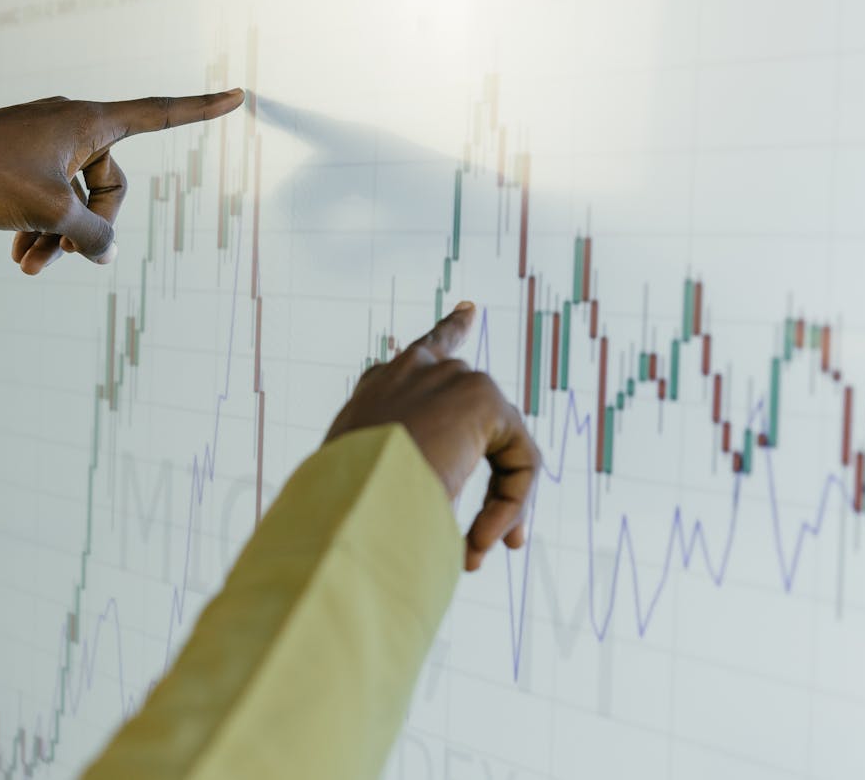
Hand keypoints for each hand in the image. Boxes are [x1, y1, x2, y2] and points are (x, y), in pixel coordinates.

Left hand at [0, 90, 244, 273]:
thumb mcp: (50, 212)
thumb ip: (92, 235)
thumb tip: (107, 252)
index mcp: (90, 122)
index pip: (160, 114)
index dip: (201, 110)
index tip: (238, 97)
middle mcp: (72, 124)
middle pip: (110, 183)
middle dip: (92, 225)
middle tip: (69, 255)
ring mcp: (44, 140)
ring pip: (74, 196)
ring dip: (59, 236)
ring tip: (32, 268)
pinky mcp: (21, 156)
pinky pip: (48, 194)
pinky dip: (40, 226)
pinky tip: (19, 255)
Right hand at [325, 302, 540, 570]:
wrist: (349, 503)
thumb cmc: (345, 514)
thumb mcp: (362, 495)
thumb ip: (397, 484)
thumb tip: (430, 535)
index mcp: (378, 389)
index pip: (422, 352)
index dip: (450, 331)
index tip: (468, 311)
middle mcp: (414, 371)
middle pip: (479, 398)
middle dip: (503, 482)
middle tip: (498, 541)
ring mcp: (448, 377)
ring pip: (502, 448)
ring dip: (496, 509)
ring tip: (473, 552)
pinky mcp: (482, 397)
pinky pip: (518, 462)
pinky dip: (507, 507)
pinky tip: (480, 541)